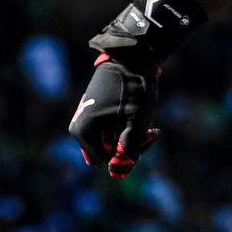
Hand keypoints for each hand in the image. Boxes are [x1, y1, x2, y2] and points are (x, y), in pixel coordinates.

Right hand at [69, 55, 160, 177]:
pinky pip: (110, 134)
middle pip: (108, 155)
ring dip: (132, 139)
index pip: (107, 162)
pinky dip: (126, 130)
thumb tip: (118, 173)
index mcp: (82, 131)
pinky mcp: (93, 116)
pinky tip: (141, 119)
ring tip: (149, 126)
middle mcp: (78, 129)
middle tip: (152, 132)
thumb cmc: (134, 88)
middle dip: (132, 147)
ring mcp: (85, 122)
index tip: (147, 137)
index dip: (130, 156)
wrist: (130, 57)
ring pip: (112, 145)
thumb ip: (129, 148)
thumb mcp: (137, 121)